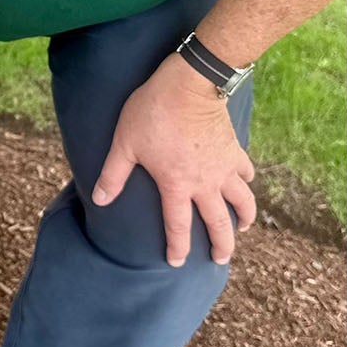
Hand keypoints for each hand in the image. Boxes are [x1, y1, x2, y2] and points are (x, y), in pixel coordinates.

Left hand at [90, 54, 256, 265]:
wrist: (189, 83)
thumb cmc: (152, 112)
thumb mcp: (125, 143)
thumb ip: (113, 175)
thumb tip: (100, 200)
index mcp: (177, 185)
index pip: (178, 227)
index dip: (178, 249)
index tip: (177, 263)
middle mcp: (205, 183)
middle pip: (219, 223)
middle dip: (221, 246)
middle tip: (220, 259)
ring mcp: (224, 167)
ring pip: (242, 201)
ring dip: (244, 217)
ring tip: (242, 228)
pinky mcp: (234, 149)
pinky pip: (245, 171)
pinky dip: (246, 181)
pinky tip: (245, 183)